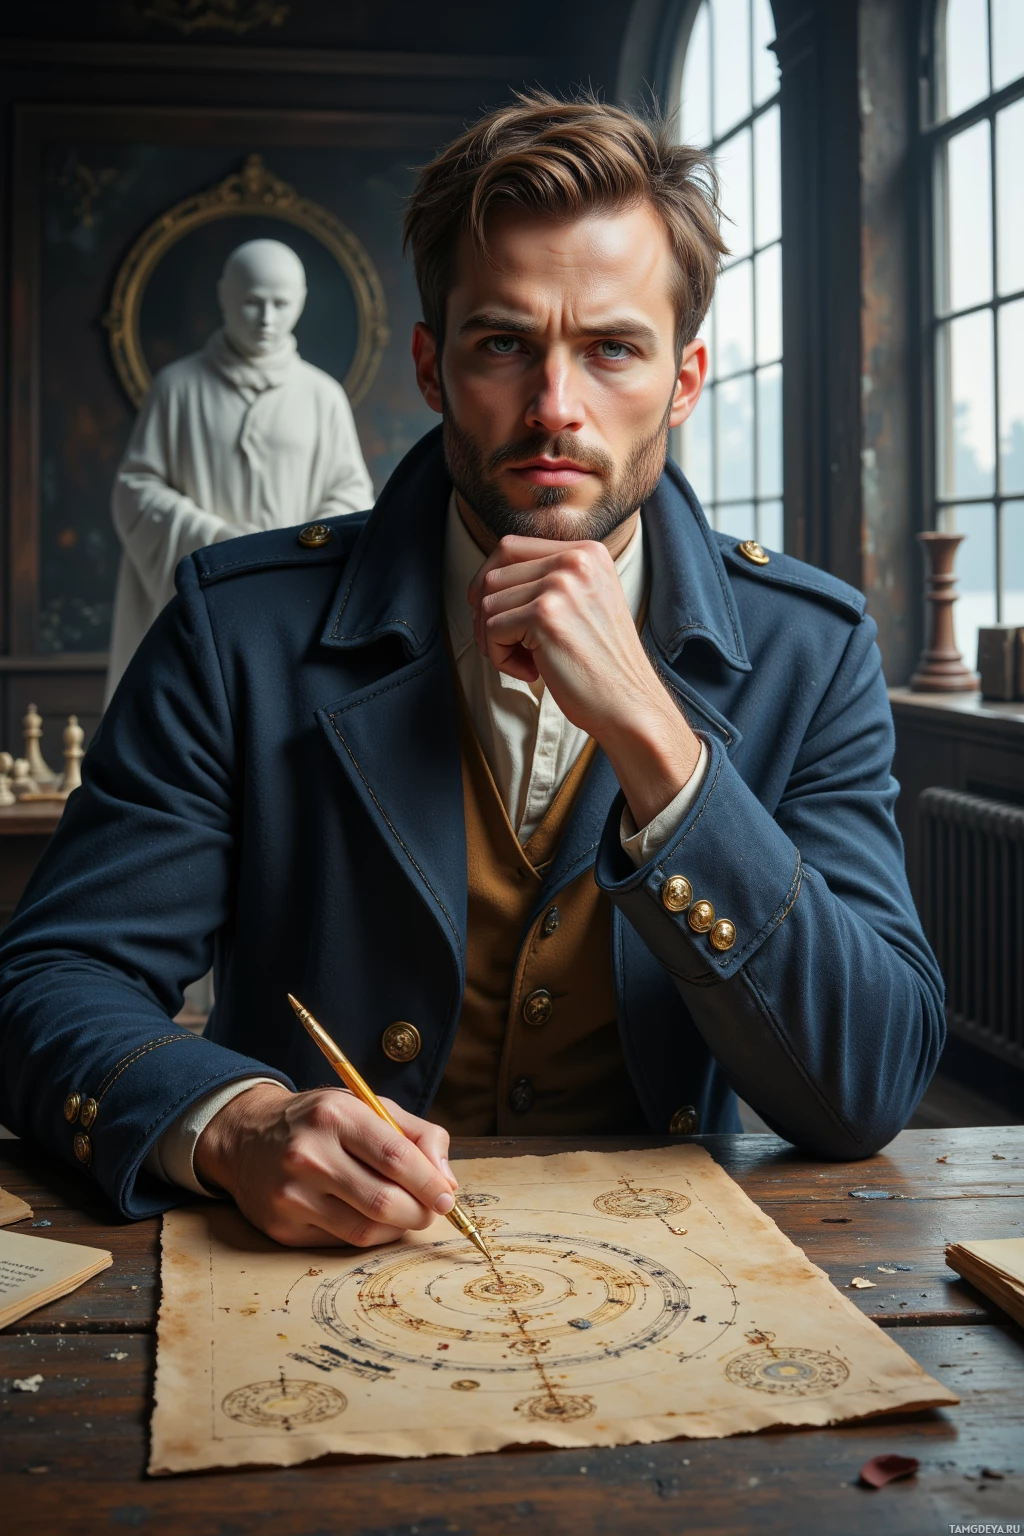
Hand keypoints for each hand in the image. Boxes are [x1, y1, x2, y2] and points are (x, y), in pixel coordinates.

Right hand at [194, 1083, 458, 1247]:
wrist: (246, 1136)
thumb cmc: (320, 1121)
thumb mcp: (367, 1106)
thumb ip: (417, 1134)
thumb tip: (447, 1180)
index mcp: (335, 1115)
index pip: (396, 1157)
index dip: (430, 1182)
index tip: (447, 1196)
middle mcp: (308, 1154)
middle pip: (383, 1200)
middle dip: (419, 1212)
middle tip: (430, 1211)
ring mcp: (290, 1194)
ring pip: (365, 1229)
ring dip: (397, 1228)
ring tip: (405, 1214)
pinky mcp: (281, 1226)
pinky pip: (341, 1242)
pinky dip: (367, 1235)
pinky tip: (370, 1218)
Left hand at [468, 534, 701, 827]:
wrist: (630, 705)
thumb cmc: (601, 665)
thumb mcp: (584, 604)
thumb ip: (548, 582)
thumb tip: (484, 583)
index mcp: (587, 552)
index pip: (511, 547)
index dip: (490, 581)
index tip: (491, 613)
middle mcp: (575, 559)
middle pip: (493, 575)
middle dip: (487, 617)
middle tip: (508, 649)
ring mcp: (560, 584)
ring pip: (488, 604)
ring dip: (495, 641)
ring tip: (527, 663)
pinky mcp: (544, 615)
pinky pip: (491, 630)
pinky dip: (500, 658)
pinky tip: (532, 672)